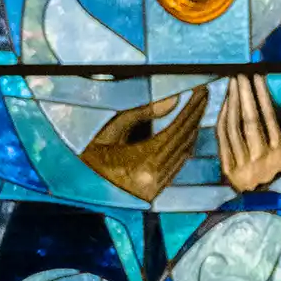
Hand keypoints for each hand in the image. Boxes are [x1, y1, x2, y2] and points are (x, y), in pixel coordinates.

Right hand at [79, 87, 207, 202]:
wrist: (75, 190)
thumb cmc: (87, 158)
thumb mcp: (108, 131)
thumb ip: (140, 115)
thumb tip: (173, 99)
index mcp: (142, 163)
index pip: (176, 130)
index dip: (190, 108)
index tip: (200, 90)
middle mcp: (154, 179)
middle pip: (184, 141)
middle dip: (196, 115)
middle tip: (204, 94)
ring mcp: (156, 187)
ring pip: (185, 152)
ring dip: (194, 128)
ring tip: (199, 106)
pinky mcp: (156, 191)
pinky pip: (179, 163)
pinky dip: (186, 144)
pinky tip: (189, 129)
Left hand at [216, 74, 280, 193]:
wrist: (266, 192)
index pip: (269, 118)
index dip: (262, 96)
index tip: (257, 76)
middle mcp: (262, 156)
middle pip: (250, 121)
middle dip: (244, 96)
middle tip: (240, 76)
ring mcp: (244, 163)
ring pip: (234, 128)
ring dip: (231, 104)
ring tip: (232, 85)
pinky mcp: (229, 167)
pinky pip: (223, 138)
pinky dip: (222, 119)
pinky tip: (225, 104)